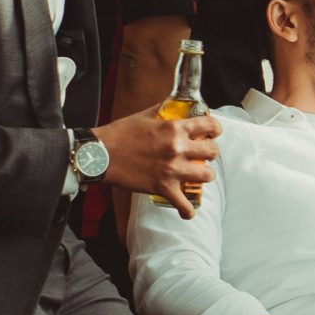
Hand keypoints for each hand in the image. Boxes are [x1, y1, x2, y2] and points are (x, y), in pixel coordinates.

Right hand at [96, 109, 219, 216]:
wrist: (100, 155)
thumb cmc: (119, 134)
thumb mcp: (144, 115)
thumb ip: (162, 110)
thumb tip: (172, 103)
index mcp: (174, 128)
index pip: (209, 125)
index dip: (215, 129)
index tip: (214, 133)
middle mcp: (177, 148)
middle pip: (212, 152)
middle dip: (210, 153)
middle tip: (203, 156)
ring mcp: (172, 169)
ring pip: (206, 176)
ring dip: (205, 176)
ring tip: (199, 176)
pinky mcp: (163, 187)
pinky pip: (183, 204)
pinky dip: (187, 210)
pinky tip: (188, 212)